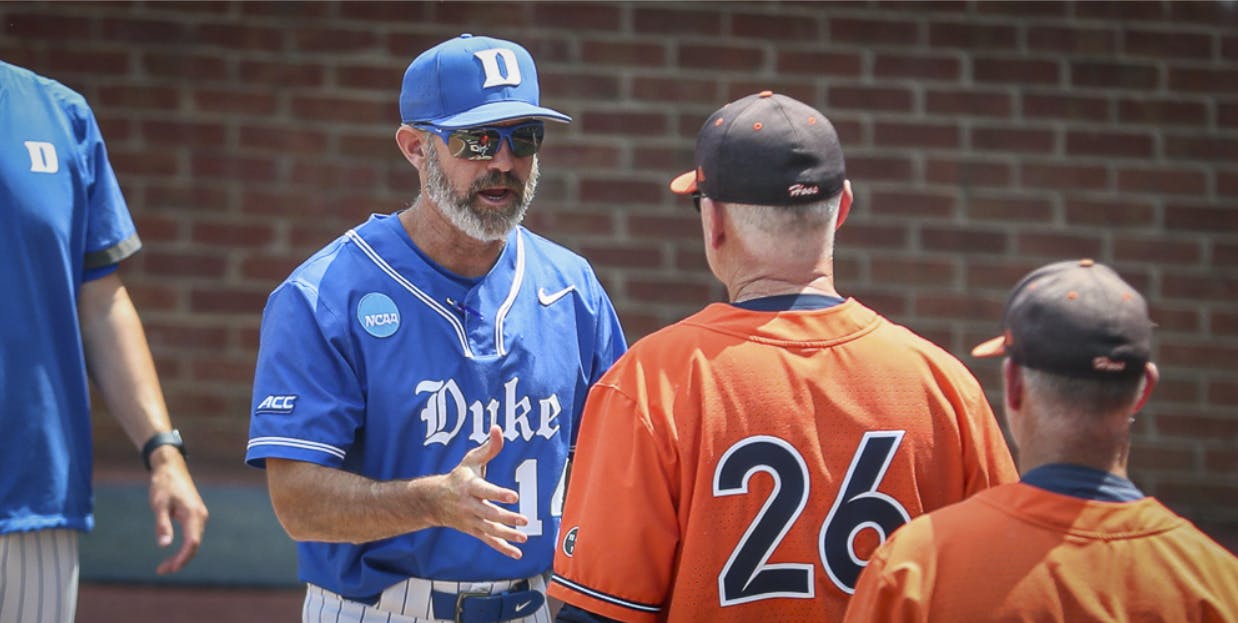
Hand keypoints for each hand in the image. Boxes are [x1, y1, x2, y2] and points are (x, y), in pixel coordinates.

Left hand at [147, 447, 208, 573]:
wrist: (171, 467)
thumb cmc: (164, 484)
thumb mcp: (159, 505)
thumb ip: (162, 525)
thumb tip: (165, 546)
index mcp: (193, 514)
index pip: (192, 543)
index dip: (182, 558)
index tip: (167, 569)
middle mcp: (200, 516)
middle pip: (194, 545)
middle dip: (180, 560)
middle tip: (161, 570)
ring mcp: (199, 515)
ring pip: (194, 541)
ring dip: (182, 555)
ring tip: (165, 565)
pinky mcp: (195, 515)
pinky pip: (193, 536)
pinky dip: (184, 547)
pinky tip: (173, 552)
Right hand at [430, 425, 528, 558]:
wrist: (433, 501)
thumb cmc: (458, 477)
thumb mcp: (471, 460)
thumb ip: (488, 448)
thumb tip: (498, 428)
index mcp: (469, 487)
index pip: (485, 490)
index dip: (499, 493)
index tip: (514, 496)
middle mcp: (469, 505)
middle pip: (489, 513)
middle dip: (506, 517)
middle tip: (524, 520)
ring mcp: (471, 520)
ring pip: (490, 529)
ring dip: (507, 534)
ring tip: (523, 537)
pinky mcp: (473, 530)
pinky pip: (489, 540)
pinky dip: (503, 548)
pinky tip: (517, 554)